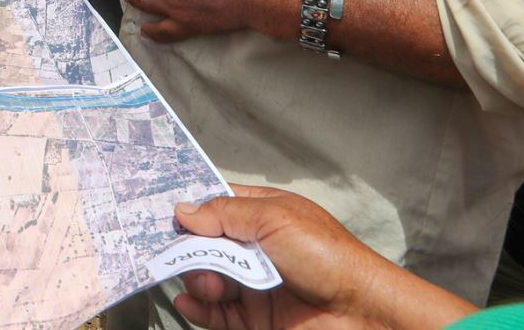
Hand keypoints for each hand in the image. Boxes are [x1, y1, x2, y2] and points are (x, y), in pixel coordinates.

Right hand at [173, 186, 475, 329]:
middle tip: (186, 255)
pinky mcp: (254, 318)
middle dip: (191, 248)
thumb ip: (225, 213)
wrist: (360, 311)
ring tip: (207, 285)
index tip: (164, 213)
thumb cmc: (327, 255)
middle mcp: (255, 247)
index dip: (192, 209)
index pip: (216, 205)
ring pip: (207, 278)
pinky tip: (188, 304)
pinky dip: (197, 309)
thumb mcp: (274, 218)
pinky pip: (216, 313)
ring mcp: (253, 283)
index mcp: (263, 214)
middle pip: (205, 243)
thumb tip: (182, 211)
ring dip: (197, 279)